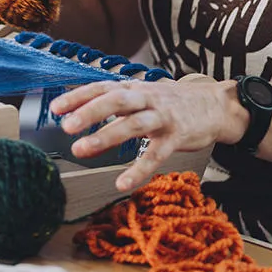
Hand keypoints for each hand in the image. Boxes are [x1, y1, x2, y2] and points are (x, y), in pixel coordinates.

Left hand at [50, 77, 239, 191]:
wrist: (215, 106)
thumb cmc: (171, 104)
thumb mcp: (141, 99)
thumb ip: (113, 111)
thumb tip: (80, 127)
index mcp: (134, 88)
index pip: (102, 87)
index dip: (78, 96)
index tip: (55, 108)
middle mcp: (147, 98)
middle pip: (116, 100)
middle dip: (90, 112)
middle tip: (66, 127)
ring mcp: (163, 117)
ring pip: (133, 124)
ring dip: (106, 137)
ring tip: (82, 150)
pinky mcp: (177, 136)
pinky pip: (156, 154)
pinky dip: (138, 170)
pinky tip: (122, 183)